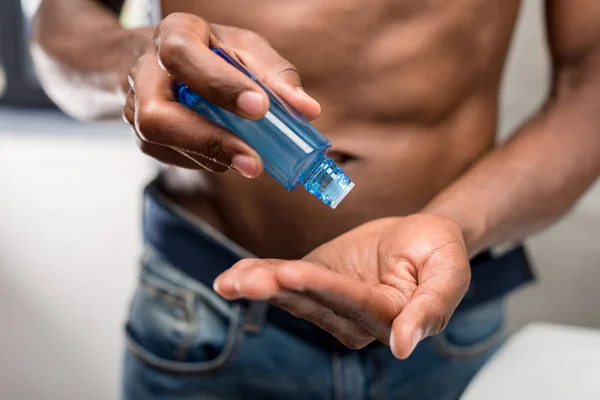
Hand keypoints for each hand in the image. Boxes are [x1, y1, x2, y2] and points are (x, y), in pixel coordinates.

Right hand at [122, 13, 320, 175]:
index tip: (261, 108)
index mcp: (174, 35)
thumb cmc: (214, 53)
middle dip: (208, 141)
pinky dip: (206, 161)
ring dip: (211, 157)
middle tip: (253, 162)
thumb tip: (307, 110)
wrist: (169, 65)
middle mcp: (145, 72)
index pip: (184, 57)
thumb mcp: (246, 50)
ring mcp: (135, 108)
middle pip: (157, 114)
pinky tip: (228, 157)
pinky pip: (172, 158)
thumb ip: (275, 76)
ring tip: (250, 163)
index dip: (221, 86)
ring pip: (161, 143)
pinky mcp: (143, 137)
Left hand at [214, 214, 470, 358]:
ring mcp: (332, 304)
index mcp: (389, 316)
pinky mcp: (315, 284)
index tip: (292, 273)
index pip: (353, 302)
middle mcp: (356, 319)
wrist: (420, 237)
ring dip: (262, 286)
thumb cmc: (438, 250)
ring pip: (294, 297)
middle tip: (250, 279)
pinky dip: (257, 277)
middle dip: (281, 288)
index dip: (323, 287)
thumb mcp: (448, 270)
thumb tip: (404, 346)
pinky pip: (285, 282)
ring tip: (232, 280)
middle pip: (315, 303)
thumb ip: (432, 308)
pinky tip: (229, 279)